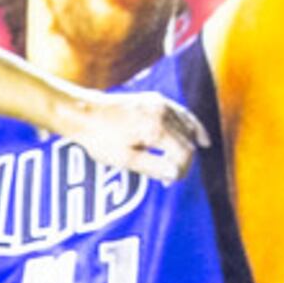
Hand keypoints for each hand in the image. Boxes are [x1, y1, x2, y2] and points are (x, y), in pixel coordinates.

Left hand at [67, 90, 208, 182]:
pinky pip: (182, 115)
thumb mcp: (125, 160)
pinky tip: (200, 139)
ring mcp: (160, 103)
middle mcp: (163, 112)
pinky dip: (191, 128)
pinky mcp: (156, 99)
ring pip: (188, 128)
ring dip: (186, 147)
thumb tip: (176, 174)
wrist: (83, 112)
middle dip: (183, 162)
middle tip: (168, 179)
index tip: (170, 183)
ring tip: (177, 164)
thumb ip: (153, 167)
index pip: (184, 154)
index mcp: (156, 127)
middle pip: (187, 142)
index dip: (181, 172)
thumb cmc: (100, 138)